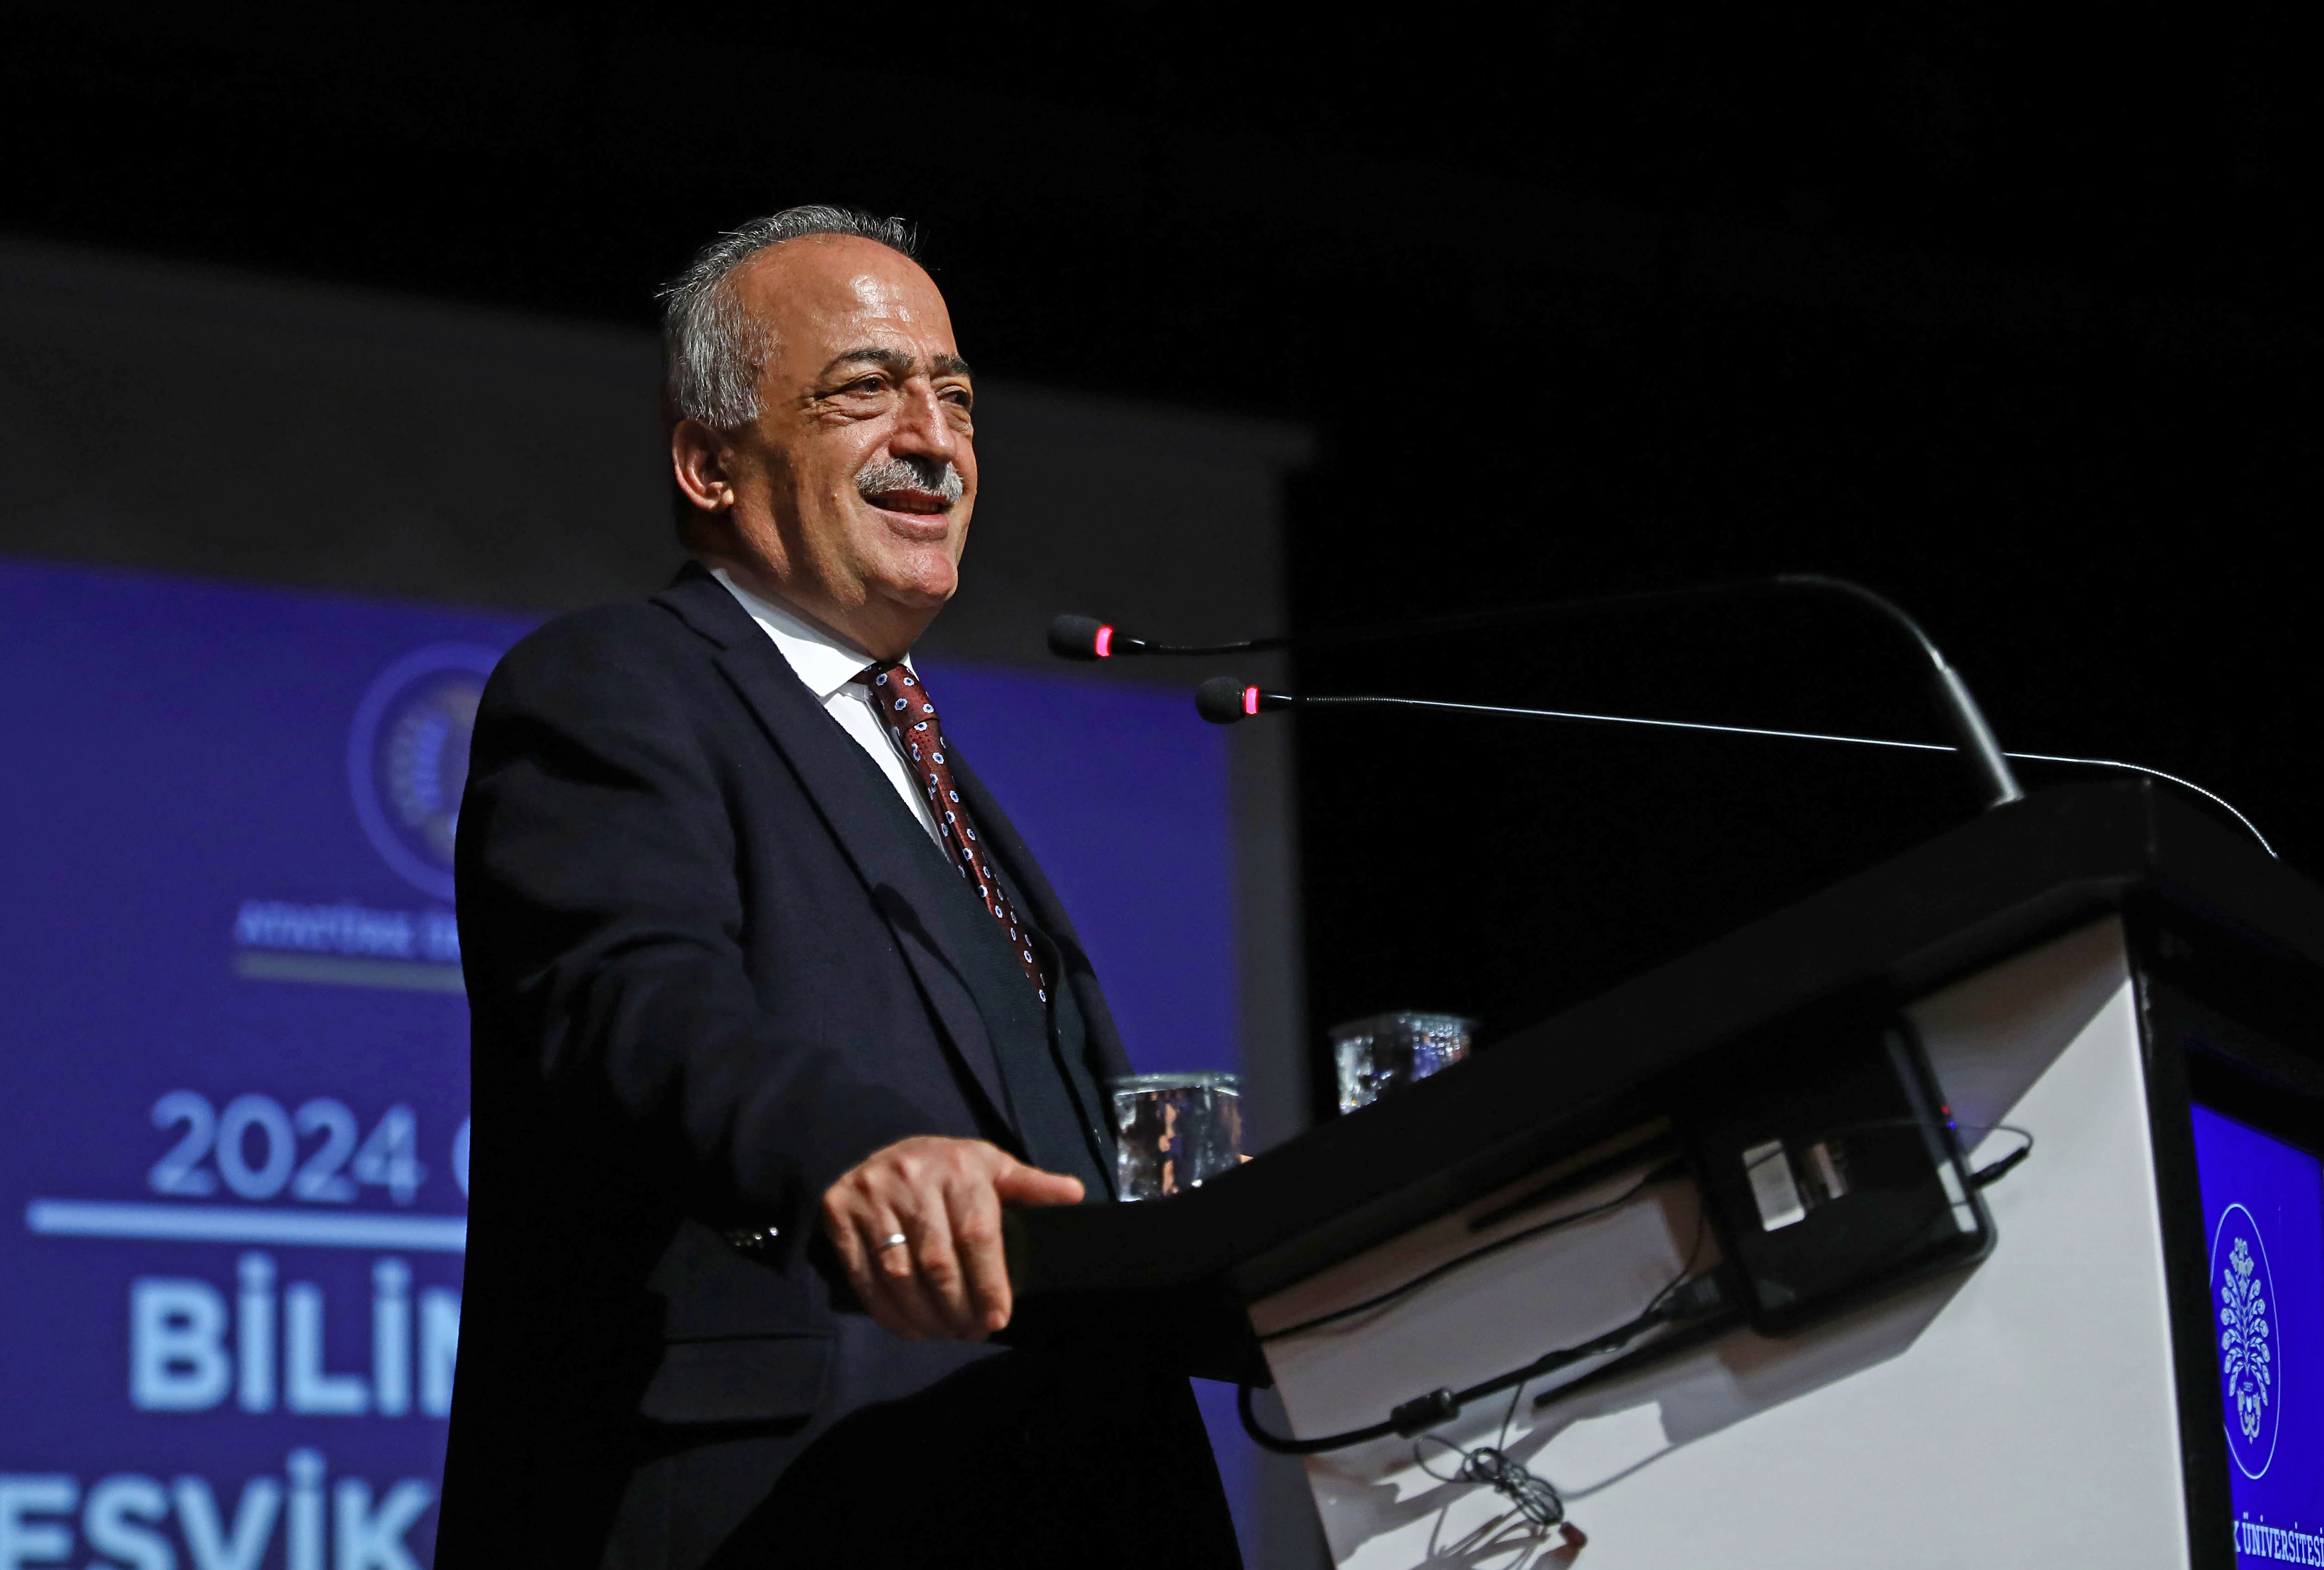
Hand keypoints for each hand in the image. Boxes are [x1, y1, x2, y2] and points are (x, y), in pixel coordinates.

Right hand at [821, 1136, 1083, 1339]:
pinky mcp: (839, 1214)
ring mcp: (872, 1197)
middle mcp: (912, 1180)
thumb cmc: (945, 1165)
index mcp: (958, 1168)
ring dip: (924, 1317)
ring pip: (899, 1274)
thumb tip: (1074, 1194)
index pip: (977, 1235)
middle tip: (972, 1333)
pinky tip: (910, 1328)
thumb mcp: (989, 1165)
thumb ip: (1029, 1185)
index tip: (998, 1319)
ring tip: (945, 1334)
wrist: (874, 1141)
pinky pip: (863, 1275)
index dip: (989, 1284)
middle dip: (958, 1308)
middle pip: (937, 1262)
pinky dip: (887, 1311)